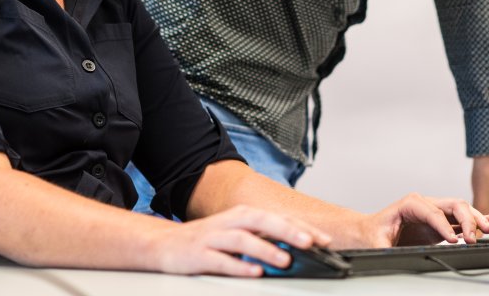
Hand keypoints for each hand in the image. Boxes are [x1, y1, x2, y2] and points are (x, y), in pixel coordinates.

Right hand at [150, 204, 331, 276]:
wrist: (165, 244)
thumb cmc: (208, 241)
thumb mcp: (236, 235)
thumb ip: (262, 239)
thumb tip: (296, 249)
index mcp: (242, 215)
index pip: (276, 218)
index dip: (300, 227)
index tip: (323, 239)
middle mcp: (229, 222)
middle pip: (262, 221)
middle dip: (287, 230)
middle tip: (311, 242)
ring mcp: (213, 237)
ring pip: (242, 240)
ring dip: (265, 249)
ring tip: (285, 260)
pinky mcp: (199, 255)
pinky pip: (221, 261)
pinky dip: (239, 266)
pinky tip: (254, 273)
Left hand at [365, 193, 488, 247]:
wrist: (368, 232)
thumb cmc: (371, 235)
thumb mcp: (376, 244)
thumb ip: (385, 249)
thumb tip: (392, 256)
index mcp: (409, 204)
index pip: (433, 212)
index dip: (445, 226)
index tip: (454, 240)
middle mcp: (424, 204)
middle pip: (452, 204)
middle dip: (467, 218)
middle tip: (473, 239)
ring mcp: (433, 213)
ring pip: (460, 210)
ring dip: (475, 219)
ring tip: (487, 231)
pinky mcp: (439, 224)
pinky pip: (460, 220)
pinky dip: (475, 220)